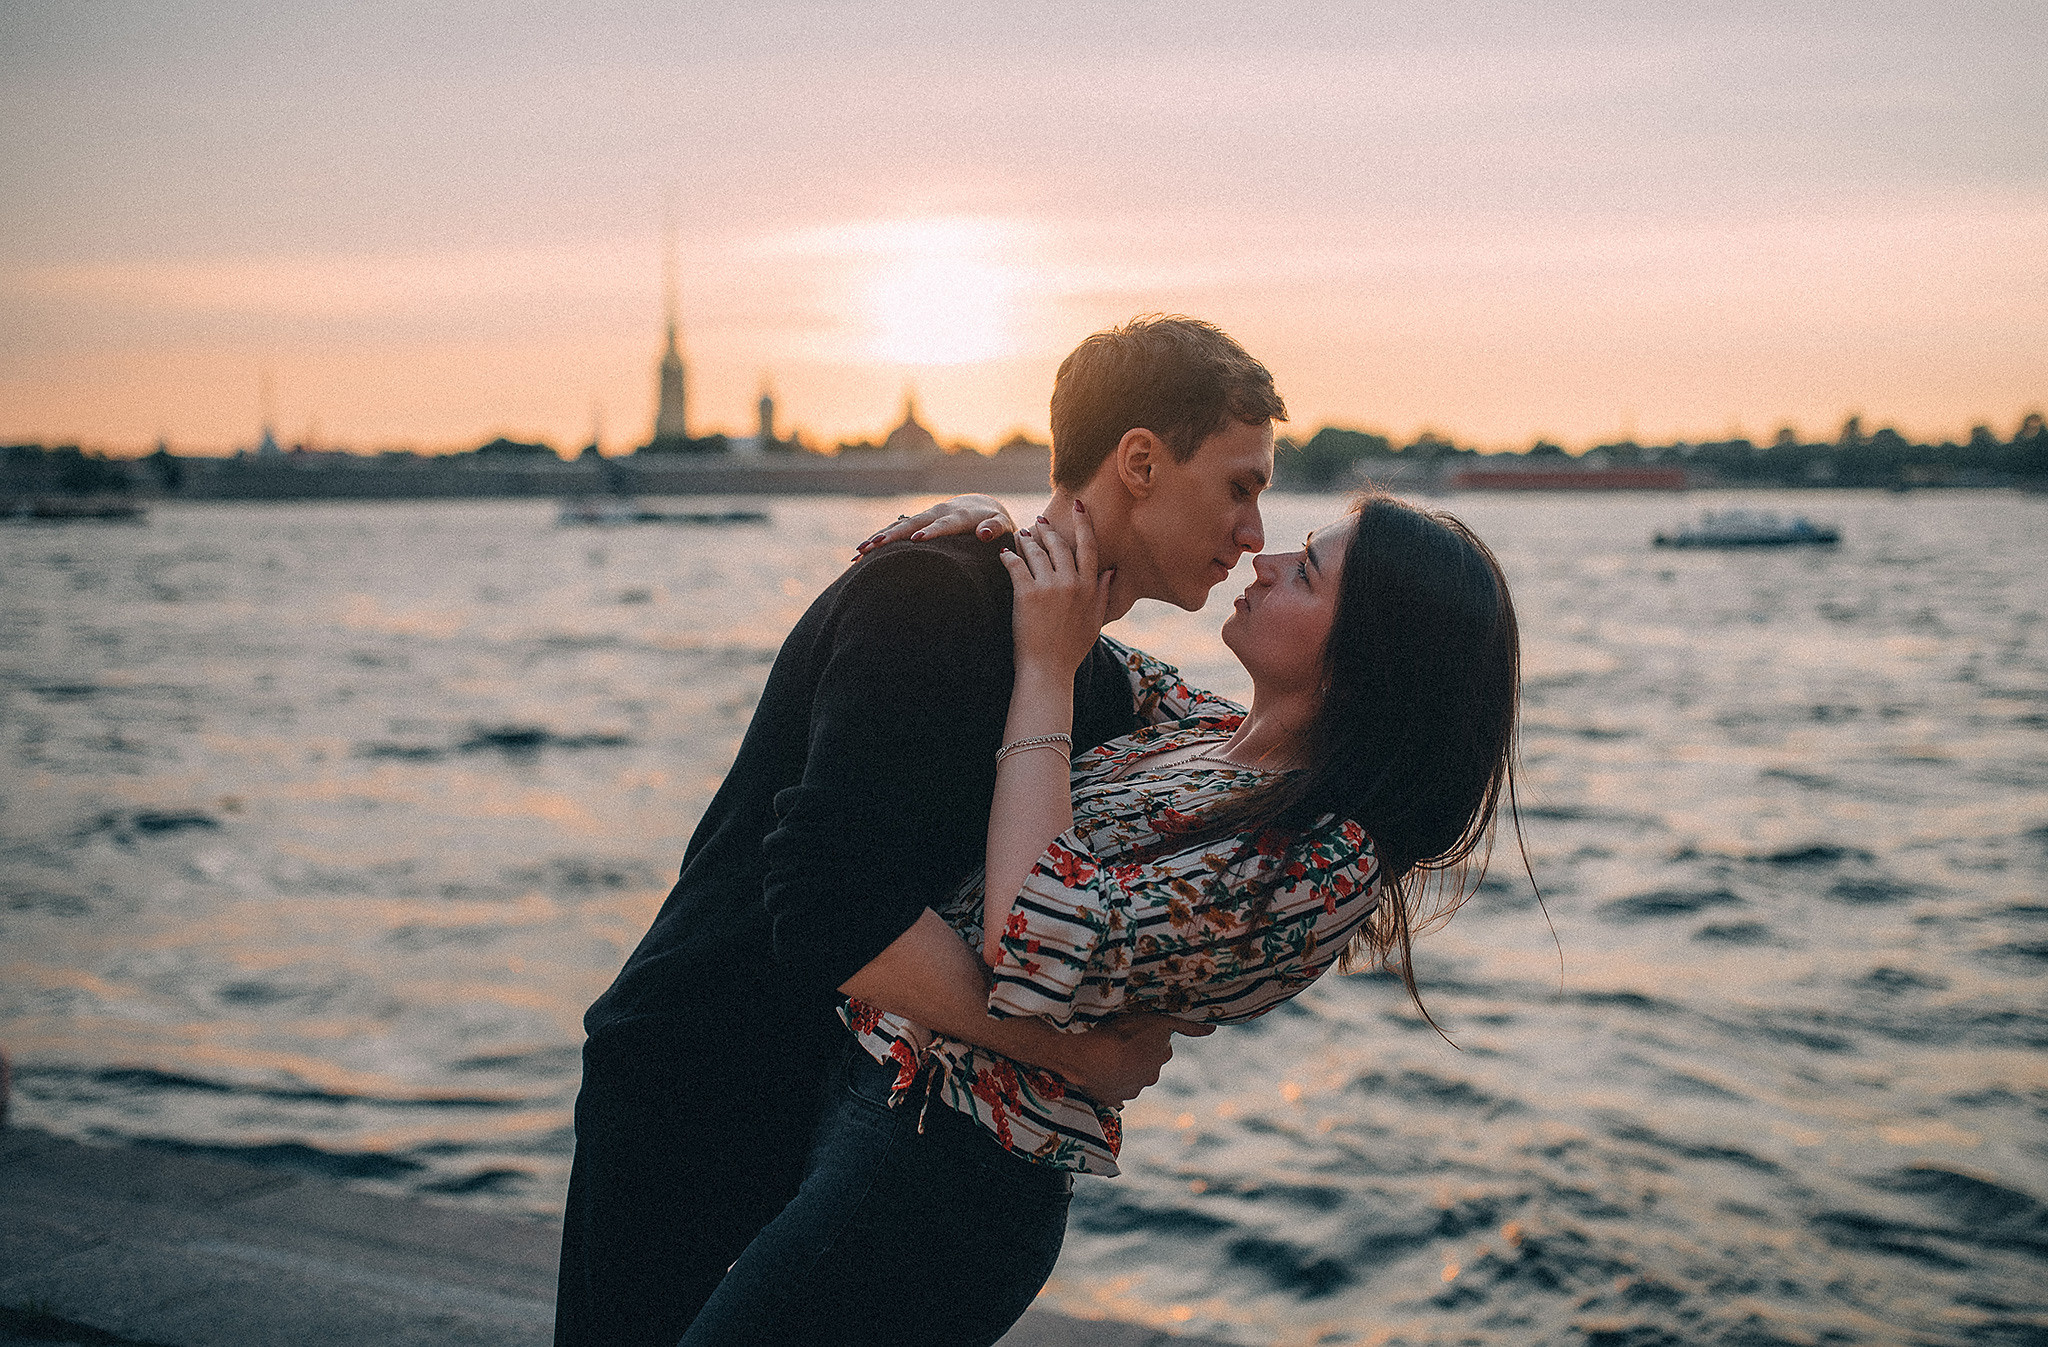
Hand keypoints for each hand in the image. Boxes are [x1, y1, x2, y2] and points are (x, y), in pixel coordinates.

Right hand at [855, 495, 1013, 557]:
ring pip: (898, 526)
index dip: (932, 531)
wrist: (981, 507)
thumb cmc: (995, 522)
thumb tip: (985, 533)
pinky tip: (859, 554)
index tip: (917, 539)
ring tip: (859, 552)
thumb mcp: (1003, 525)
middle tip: (875, 546)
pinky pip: (894, 530)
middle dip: (894, 535)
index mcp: (959, 516)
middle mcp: (938, 513)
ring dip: (879, 538)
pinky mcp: (916, 522)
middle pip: (913, 524)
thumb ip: (996, 527)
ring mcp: (924, 517)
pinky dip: (878, 540)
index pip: (945, 524)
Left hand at [1002, 508, 1112, 681]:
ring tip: (1020, 535)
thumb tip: (1110, 571)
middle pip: (1059, 545)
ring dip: (1027, 540)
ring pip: (1036, 552)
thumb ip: (1102, 593)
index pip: (1088, 546)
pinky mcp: (1027, 594)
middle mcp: (1070, 582)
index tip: (1079, 507)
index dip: (1083, 523)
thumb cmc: (1071, 649)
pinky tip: (1003, 554)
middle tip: (1040, 521)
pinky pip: (1016, 566)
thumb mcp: (1094, 621)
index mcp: (1088, 587)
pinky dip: (1008, 557)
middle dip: (1048, 530)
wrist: (1048, 669)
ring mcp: (1048, 587)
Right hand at [1052, 1013, 1213, 1106]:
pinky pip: (1113, 1093)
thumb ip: (1185, 1025)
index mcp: (1160, 1056)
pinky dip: (1108, 1084)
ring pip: (1129, 1078)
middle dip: (1136, 1057)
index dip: (1146, 1038)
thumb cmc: (1121, 1032)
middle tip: (1118, 1042)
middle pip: (1145, 1065)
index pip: (1158, 1047)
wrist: (1089, 1057)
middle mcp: (1150, 1076)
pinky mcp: (1112, 1100)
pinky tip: (1099, 1075)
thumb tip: (1213, 1029)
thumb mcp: (1156, 1020)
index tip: (1133, 1032)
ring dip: (1121, 1069)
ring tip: (1104, 1056)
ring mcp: (1131, 1090)